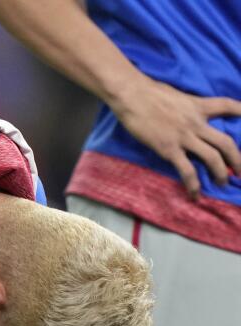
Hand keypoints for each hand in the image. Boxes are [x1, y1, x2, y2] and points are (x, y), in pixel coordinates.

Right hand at [110, 75, 240, 196]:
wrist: (133, 96)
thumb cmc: (149, 92)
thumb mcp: (176, 95)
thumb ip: (185, 105)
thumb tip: (183, 111)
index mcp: (199, 106)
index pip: (227, 106)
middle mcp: (197, 123)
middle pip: (225, 142)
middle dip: (237, 159)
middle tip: (240, 172)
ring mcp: (184, 137)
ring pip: (212, 157)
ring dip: (221, 173)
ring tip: (223, 183)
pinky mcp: (169, 149)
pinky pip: (186, 170)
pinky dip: (193, 184)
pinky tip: (195, 195)